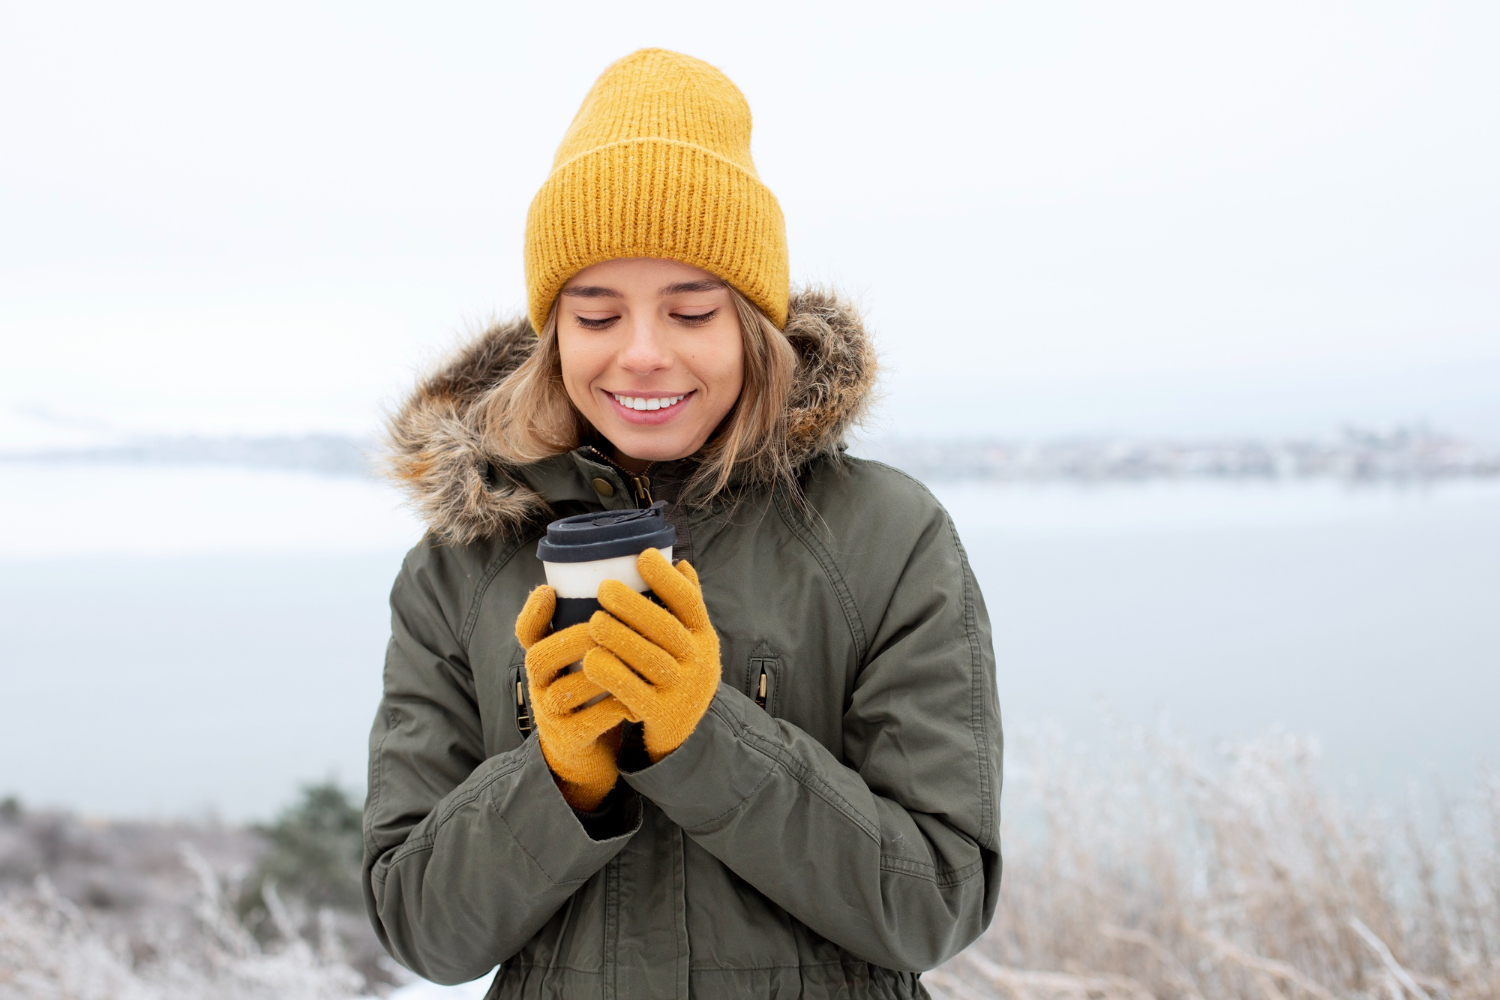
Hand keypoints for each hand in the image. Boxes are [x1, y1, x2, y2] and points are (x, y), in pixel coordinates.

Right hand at [515, 585, 633, 809]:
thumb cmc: (592, 693)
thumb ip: (596, 627)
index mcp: (543, 659)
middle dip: (577, 639)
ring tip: (629, 661)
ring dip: (599, 674)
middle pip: (542, 657)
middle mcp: (538, 684)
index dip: (532, 613)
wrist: (586, 751)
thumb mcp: (584, 659)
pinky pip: (587, 723)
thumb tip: (633, 578)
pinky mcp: (568, 739)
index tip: (546, 591)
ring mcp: (550, 714)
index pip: (525, 633)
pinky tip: (635, 699)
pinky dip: (613, 710)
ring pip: (566, 690)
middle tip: (610, 627)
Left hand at [582, 549, 719, 762]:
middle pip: (666, 629)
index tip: (642, 556)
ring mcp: (682, 691)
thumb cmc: (680, 674)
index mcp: (705, 638)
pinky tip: (591, 661)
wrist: (688, 734)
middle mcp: (699, 663)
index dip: (667, 578)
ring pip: (650, 660)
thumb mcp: (692, 642)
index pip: (690, 602)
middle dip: (635, 606)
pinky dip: (612, 675)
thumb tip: (681, 562)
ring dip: (620, 637)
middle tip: (604, 588)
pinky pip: (633, 692)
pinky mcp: (662, 715)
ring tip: (594, 621)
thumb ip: (686, 606)